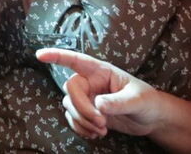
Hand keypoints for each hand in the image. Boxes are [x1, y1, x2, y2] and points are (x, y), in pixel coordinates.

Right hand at [36, 49, 160, 138]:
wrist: (150, 119)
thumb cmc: (147, 101)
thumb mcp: (137, 100)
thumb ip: (118, 102)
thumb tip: (98, 105)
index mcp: (101, 71)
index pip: (76, 60)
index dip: (57, 56)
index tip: (40, 55)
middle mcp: (91, 82)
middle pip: (71, 89)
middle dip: (82, 108)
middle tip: (101, 122)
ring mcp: (88, 97)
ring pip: (70, 106)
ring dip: (82, 121)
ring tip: (102, 130)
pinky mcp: (87, 113)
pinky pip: (73, 119)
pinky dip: (81, 128)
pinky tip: (96, 134)